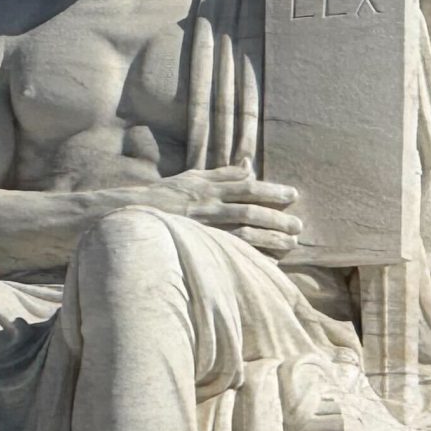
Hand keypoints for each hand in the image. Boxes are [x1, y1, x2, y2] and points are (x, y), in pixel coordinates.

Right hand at [143, 163, 301, 257]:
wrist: (132, 214)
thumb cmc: (165, 195)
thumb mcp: (192, 177)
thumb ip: (222, 174)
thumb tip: (249, 168)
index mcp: (209, 187)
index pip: (247, 187)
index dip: (272, 191)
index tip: (293, 195)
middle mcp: (208, 205)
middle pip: (250, 210)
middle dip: (277, 218)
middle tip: (298, 226)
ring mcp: (203, 226)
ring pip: (243, 232)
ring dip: (269, 238)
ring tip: (290, 244)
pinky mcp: (198, 243)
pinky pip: (229, 251)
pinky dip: (249, 257)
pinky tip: (267, 262)